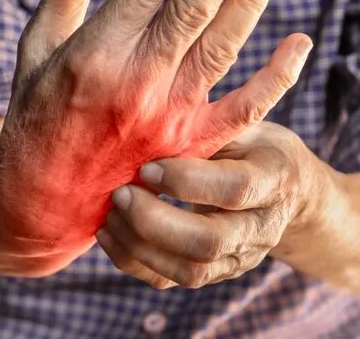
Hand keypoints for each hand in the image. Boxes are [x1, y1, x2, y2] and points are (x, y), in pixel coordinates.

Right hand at [0, 0, 311, 275]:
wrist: (46, 198)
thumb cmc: (35, 121)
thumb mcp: (33, 53)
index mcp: (94, 52)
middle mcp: (137, 80)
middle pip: (194, 5)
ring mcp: (168, 115)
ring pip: (221, 46)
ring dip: (251, 0)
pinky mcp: (188, 145)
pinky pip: (242, 110)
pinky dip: (276, 78)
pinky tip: (298, 44)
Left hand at [98, 122, 323, 288]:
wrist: (286, 191)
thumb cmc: (254, 148)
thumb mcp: (243, 127)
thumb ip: (210, 128)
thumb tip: (153, 116)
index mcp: (273, 180)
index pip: (234, 189)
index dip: (186, 180)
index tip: (146, 166)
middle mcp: (261, 228)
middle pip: (208, 242)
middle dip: (154, 220)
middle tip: (120, 194)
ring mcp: (239, 257)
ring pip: (189, 270)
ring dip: (139, 245)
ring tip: (110, 214)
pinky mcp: (216, 272)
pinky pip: (172, 280)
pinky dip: (133, 261)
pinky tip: (109, 234)